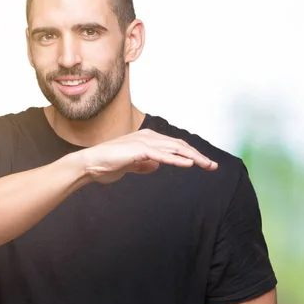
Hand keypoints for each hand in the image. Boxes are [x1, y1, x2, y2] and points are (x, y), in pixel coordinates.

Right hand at [79, 129, 217, 183]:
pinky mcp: (138, 150)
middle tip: (213, 166)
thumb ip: (144, 164)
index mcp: (148, 139)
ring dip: (193, 157)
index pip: (175, 146)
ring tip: (207, 164)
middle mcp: (148, 137)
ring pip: (175, 148)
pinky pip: (162, 155)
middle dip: (199, 155)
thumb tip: (156, 165)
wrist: (90, 164)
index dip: (192, 154)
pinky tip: (189, 163)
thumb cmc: (108, 164)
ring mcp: (144, 142)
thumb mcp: (132, 165)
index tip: (205, 164)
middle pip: (180, 145)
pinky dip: (177, 159)